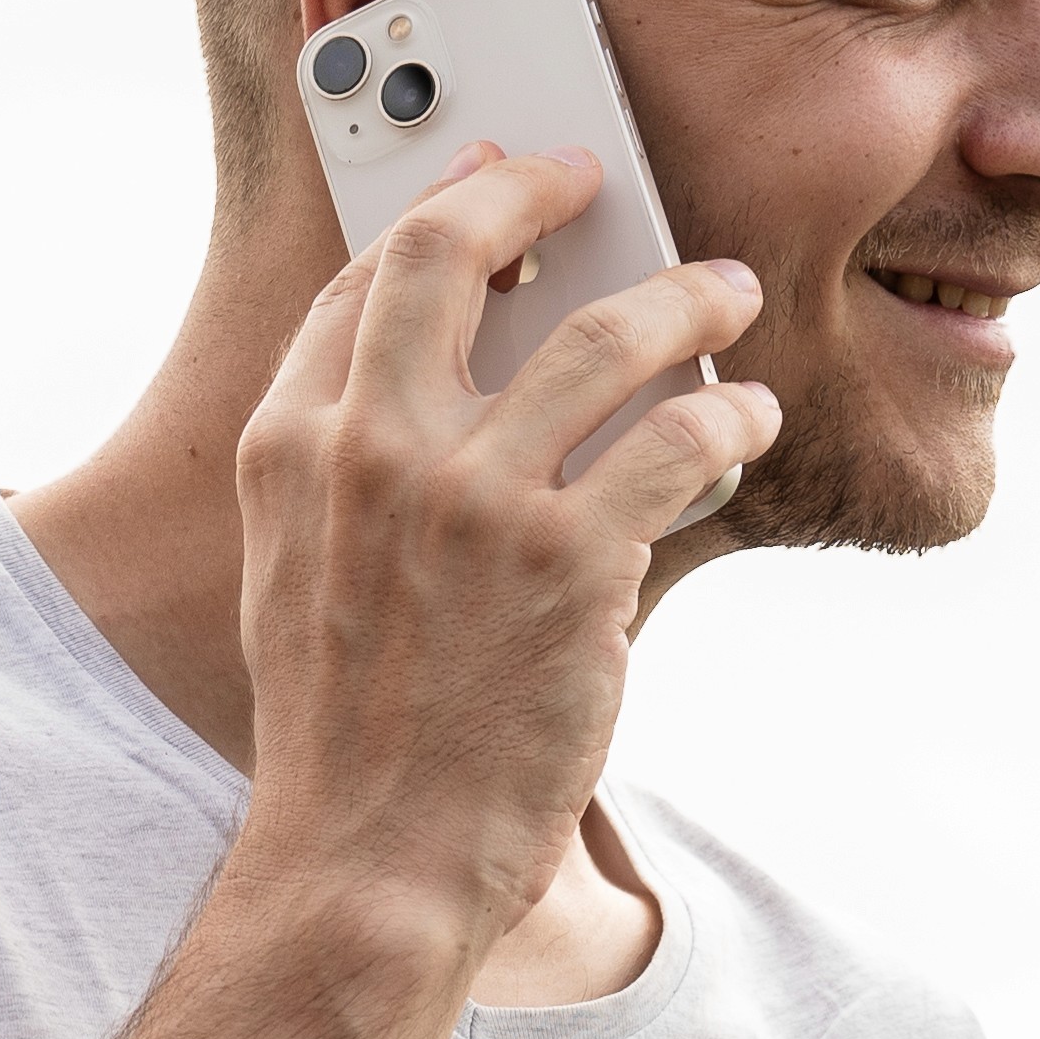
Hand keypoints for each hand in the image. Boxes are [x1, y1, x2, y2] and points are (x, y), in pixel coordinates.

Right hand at [231, 142, 774, 962]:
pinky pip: (676, 440)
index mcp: (289, 450)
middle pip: (455, 252)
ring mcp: (473, 501)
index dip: (441, 216)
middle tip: (591, 177)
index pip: (365, 282)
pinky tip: (749, 423)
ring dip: (682, 296)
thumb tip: (427, 390)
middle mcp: (371, 451)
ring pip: (602, 334)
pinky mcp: (569, 562)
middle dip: (535, 190)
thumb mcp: (295, 579)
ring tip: (725, 289)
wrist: (370, 861)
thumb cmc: (344, 739)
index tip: (494, 188)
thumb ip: (343, 473)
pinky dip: (729, 417)